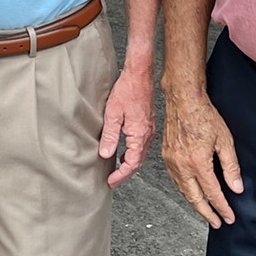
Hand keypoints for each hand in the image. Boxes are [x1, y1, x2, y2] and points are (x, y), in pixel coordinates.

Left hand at [100, 66, 154, 186]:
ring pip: (140, 154)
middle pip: (138, 162)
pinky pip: (141, 145)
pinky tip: (124, 152)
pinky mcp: (147, 124)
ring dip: (129, 164)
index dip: (121, 175)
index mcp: (139, 134)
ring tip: (117, 170)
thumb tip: (106, 154)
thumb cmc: (128, 89)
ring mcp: (149, 129)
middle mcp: (147, 134)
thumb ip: (110, 136)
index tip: (111, 181)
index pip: (131, 163)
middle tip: (113, 181)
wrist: (140, 74)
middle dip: (125, 173)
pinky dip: (133, 153)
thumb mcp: (113, 113)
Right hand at [162, 90, 242, 226]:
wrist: (183, 100)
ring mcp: (171, 160)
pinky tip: (190, 192)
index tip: (229, 217)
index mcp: (198, 161)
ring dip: (194, 203)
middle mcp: (181, 164)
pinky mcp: (166, 155)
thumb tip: (236, 186)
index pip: (212, 193)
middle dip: (207, 213)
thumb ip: (231, 166)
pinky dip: (184, 190)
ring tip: (205, 211)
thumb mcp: (225, 141)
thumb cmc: (203, 115)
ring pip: (182, 190)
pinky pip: (175, 180)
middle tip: (217, 222)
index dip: (222, 207)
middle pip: (194, 197)